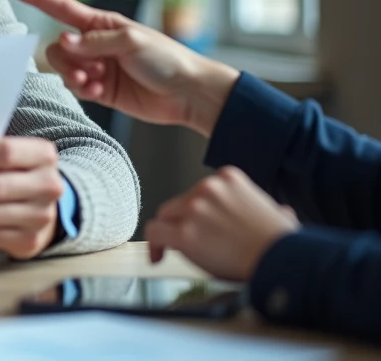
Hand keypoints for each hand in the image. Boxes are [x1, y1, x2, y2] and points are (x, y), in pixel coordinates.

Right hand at [6, 0, 240, 136]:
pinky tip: (98, 92)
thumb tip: (64, 43)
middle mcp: (94, 43)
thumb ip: (95, 43)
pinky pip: (76, 87)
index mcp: (101, 23)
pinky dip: (83, 90)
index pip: (60, 7)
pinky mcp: (99, 89)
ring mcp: (96, 66)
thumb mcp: (131, 42)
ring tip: (93, 83)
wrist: (188, 93)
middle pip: (57, 46)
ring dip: (73, 76)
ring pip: (63, 68)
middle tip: (88, 70)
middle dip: (66, 59)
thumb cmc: (167, 59)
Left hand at [145, 166, 299, 280]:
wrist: (284, 261)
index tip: (197, 225)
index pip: (199, 192)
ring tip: (173, 252)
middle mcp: (207, 188)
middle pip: (179, 203)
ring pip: (165, 217)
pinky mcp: (185, 233)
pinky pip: (155, 233)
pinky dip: (153, 245)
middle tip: (184, 240)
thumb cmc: (284, 244)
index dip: (195, 211)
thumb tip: (280, 212)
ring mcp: (194, 209)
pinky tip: (157, 258)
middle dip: (180, 223)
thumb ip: (269, 209)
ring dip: (169, 234)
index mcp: (227, 178)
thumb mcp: (278, 214)